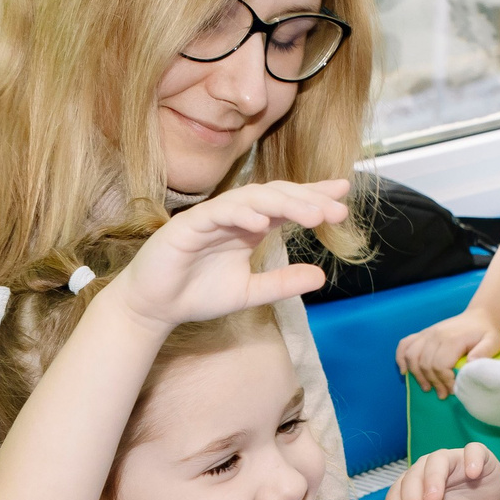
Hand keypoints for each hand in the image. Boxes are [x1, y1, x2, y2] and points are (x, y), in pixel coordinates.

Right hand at [113, 179, 345, 329]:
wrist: (155, 306)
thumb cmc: (198, 294)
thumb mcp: (250, 292)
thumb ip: (283, 283)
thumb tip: (321, 276)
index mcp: (250, 226)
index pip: (287, 203)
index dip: (315, 195)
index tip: (344, 193)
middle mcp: (235, 216)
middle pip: (276, 195)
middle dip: (308, 199)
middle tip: (337, 209)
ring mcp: (212, 216)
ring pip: (252, 198)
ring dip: (284, 204)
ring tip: (312, 216)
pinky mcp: (189, 225)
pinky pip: (219, 212)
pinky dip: (241, 215)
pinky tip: (263, 224)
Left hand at [385, 445, 499, 499]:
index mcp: (412, 483)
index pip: (396, 495)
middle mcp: (427, 467)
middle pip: (412, 478)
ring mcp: (451, 458)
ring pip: (437, 460)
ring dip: (433, 479)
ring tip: (433, 499)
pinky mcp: (477, 455)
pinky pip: (473, 451)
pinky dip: (472, 460)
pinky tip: (473, 474)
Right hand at [396, 309, 499, 395]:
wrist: (478, 317)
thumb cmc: (485, 333)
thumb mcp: (492, 341)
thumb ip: (484, 352)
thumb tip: (470, 363)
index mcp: (451, 339)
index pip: (440, 365)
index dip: (444, 381)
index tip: (453, 390)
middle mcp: (435, 336)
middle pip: (426, 364)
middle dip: (433, 383)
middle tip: (442, 394)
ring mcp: (427, 334)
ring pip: (413, 357)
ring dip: (417, 375)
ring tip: (427, 388)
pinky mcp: (422, 334)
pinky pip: (405, 344)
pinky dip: (401, 358)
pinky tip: (404, 371)